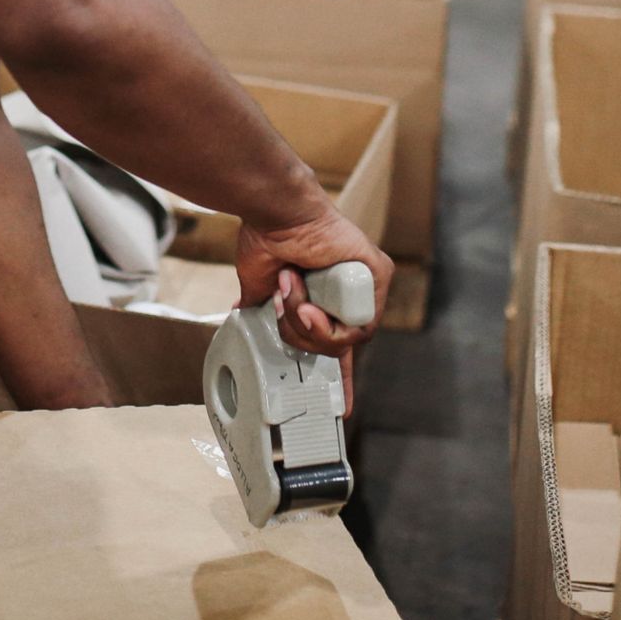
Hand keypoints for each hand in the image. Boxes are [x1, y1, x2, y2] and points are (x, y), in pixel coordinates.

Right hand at [233, 208, 391, 414]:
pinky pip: (359, 326)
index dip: (340, 379)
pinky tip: (309, 301)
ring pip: (345, 341)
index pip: (339, 344)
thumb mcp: (258, 285)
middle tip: (283, 308)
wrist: (276, 212)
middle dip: (300, 336)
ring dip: (308, 327)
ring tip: (292, 296)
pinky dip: (325, 322)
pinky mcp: (377, 275)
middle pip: (334, 348)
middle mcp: (349, 294)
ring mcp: (366, 286)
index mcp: (325, 298)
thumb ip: (260, 306)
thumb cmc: (267, 236)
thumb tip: (243, 316)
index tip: (343, 407)